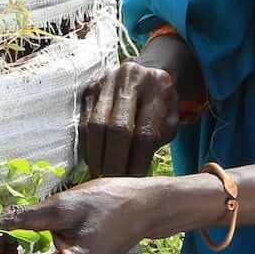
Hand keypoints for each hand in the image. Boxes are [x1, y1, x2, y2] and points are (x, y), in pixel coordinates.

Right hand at [80, 61, 179, 177]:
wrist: (149, 71)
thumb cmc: (162, 103)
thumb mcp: (170, 121)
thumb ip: (157, 142)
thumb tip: (135, 175)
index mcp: (157, 86)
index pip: (145, 133)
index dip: (138, 162)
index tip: (135, 181)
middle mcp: (129, 79)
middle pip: (117, 129)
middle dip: (114, 161)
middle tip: (114, 182)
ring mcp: (106, 81)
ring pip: (95, 125)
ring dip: (97, 155)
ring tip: (101, 175)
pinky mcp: (90, 88)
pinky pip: (84, 121)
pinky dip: (88, 145)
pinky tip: (95, 160)